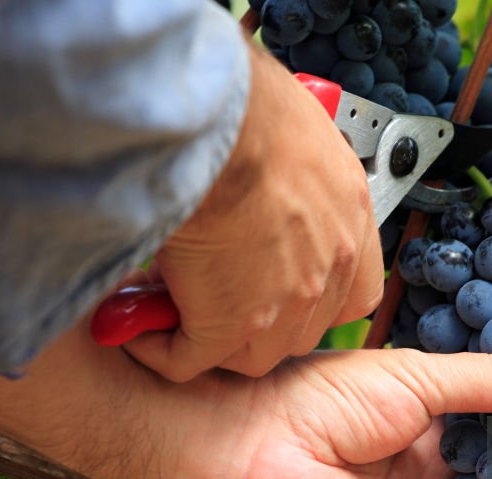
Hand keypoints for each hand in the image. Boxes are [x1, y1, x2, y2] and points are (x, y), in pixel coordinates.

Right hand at [122, 44, 381, 381]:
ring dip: (210, 339)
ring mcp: (283, 303)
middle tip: (215, 297)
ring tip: (173, 309)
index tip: (280, 291)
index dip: (315, 302)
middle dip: (258, 323)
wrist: (220, 120)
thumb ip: (290, 171)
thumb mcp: (296, 130)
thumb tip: (257, 172)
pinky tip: (137, 322)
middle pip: (300, 331)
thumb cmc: (250, 104)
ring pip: (250, 354)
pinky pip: (188, 359)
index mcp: (349, 217)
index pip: (354, 294)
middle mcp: (327, 266)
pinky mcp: (229, 324)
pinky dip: (159, 348)